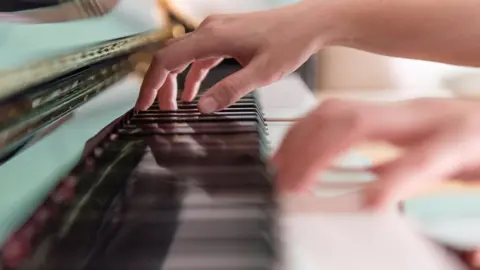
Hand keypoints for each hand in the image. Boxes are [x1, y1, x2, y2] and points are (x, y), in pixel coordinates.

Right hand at [135, 1, 325, 112]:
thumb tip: (202, 107)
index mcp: (212, 37)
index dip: (151, 84)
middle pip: (170, 57)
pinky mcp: (226, 35)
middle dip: (160, 86)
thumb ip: (230, 90)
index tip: (143, 105)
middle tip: (159, 112)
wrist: (309, 23)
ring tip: (173, 106)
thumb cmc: (289, 43)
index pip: (167, 60)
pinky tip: (193, 92)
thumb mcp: (261, 73)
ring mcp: (217, 31)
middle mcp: (209, 30)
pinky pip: (199, 55)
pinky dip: (192, 74)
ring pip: (183, 56)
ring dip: (175, 81)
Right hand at [273, 98, 479, 209]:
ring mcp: (399, 110)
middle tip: (291, 187)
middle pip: (359, 123)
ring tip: (283, 169)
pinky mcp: (383, 112)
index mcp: (458, 138)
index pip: (423, 158)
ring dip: (303, 139)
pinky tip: (297, 151)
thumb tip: (461, 255)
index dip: (389, 183)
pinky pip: (335, 113)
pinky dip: (308, 131)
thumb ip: (475, 226)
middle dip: (316, 154)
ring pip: (340, 110)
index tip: (363, 208)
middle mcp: (423, 116)